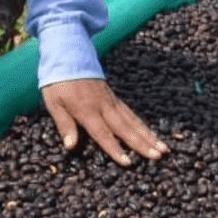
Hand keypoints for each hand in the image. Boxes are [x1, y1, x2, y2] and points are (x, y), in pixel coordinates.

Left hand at [41, 78, 169, 165]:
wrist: (69, 55)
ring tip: (163, 148)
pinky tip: (152, 134)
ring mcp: (111, 101)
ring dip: (149, 135)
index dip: (115, 149)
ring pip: (133, 121)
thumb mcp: (54, 103)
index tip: (128, 163)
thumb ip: (64, 124)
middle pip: (125, 128)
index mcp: (87, 110)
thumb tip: (70, 146)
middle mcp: (104, 106)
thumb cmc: (58, 82)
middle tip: (159, 156)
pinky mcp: (114, 98)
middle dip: (143, 144)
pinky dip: (143, 125)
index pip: (103, 133)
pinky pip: (131, 114)